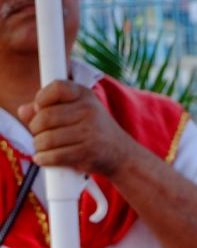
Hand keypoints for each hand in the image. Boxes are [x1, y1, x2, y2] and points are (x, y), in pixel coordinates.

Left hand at [17, 80, 138, 179]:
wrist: (121, 154)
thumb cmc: (93, 131)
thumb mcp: (75, 112)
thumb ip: (48, 108)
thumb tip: (24, 111)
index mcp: (85, 96)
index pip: (57, 88)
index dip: (41, 98)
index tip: (39, 108)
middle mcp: (90, 111)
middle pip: (45, 116)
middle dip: (35, 128)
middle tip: (39, 133)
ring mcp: (90, 132)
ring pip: (47, 139)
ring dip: (39, 145)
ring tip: (43, 147)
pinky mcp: (88, 152)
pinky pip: (55, 155)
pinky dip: (44, 159)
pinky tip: (44, 158)